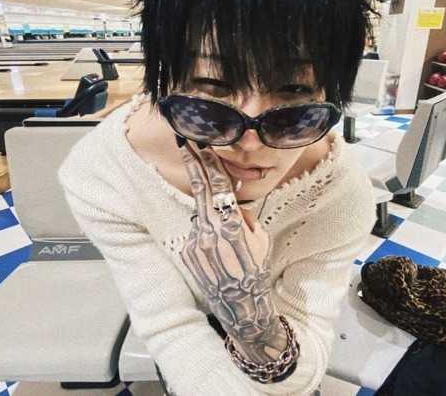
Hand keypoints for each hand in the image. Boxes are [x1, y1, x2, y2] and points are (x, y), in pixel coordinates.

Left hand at [179, 143, 286, 362]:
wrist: (239, 303)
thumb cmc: (255, 271)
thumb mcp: (262, 239)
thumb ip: (246, 216)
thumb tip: (232, 204)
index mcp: (233, 224)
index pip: (220, 185)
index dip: (211, 163)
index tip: (203, 146)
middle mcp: (211, 229)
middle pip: (199, 188)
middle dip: (191, 162)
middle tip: (183, 142)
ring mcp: (197, 240)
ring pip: (199, 210)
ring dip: (205, 205)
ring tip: (219, 224)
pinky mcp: (187, 250)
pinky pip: (196, 229)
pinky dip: (205, 228)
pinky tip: (215, 245)